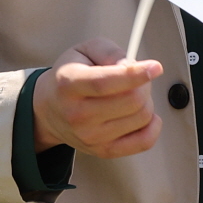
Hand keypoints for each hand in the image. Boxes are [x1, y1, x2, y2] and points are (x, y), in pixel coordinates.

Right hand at [34, 43, 164, 159]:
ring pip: (142, 117)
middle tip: (138, 79)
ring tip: (131, 95)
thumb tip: (131, 65)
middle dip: (144, 84)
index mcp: (69, 85)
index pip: (104, 83)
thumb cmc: (68, 77)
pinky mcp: (103, 151)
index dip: (134, 75)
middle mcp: (77, 114)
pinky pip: (144, 141)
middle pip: (131, 101)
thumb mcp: (83, 51)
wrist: (48, 110)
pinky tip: (143, 114)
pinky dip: (153, 125)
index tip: (155, 67)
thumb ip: (109, 52)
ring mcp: (90, 136)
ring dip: (146, 102)